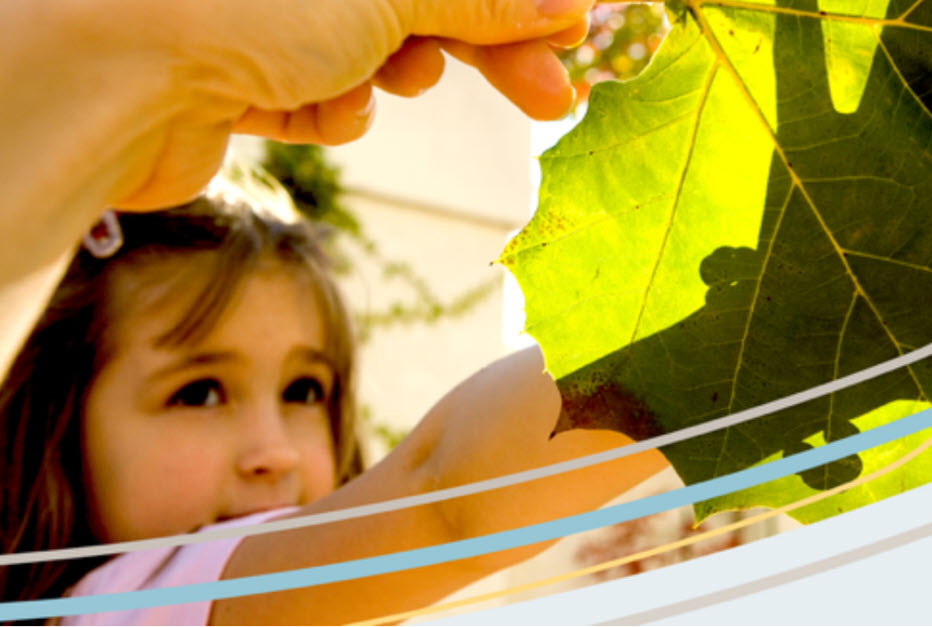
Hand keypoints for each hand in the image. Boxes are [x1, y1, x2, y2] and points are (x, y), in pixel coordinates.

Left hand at [36, 0, 592, 208]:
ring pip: (377, 53)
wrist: (116, 77)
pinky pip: (325, 98)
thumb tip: (565, 8)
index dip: (520, 2)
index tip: (576, 34)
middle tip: (556, 97)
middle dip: (488, 48)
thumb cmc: (246, 1)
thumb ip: (485, 2)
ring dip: (390, 75)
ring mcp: (273, 16)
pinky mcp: (246, 77)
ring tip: (374, 80)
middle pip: (428, 2)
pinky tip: (312, 108)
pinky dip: (332, 109)